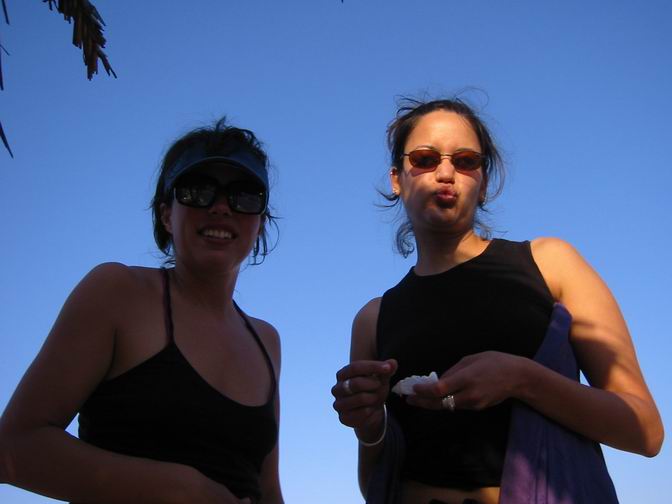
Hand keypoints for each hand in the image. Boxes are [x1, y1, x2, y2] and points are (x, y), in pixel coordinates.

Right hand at [332, 359, 396, 441]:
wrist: (371, 412)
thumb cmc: (373, 390)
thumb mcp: (380, 378)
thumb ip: (386, 370)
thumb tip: (393, 362)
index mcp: (342, 374)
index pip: (355, 367)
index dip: (372, 366)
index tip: (388, 368)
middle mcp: (337, 389)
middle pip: (356, 383)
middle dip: (373, 384)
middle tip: (380, 386)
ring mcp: (339, 404)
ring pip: (360, 398)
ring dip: (373, 397)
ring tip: (375, 397)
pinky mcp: (344, 418)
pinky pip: (362, 413)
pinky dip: (372, 410)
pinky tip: (372, 409)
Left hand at [408, 352, 526, 410]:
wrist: (518, 377)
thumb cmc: (495, 362)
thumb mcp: (471, 359)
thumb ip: (453, 371)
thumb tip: (438, 381)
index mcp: (467, 378)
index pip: (440, 389)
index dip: (424, 391)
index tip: (413, 388)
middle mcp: (469, 394)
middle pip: (440, 403)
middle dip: (422, 402)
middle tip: (409, 399)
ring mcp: (474, 404)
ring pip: (448, 406)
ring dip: (433, 403)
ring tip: (418, 397)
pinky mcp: (478, 408)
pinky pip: (457, 405)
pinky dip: (446, 402)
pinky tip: (438, 398)